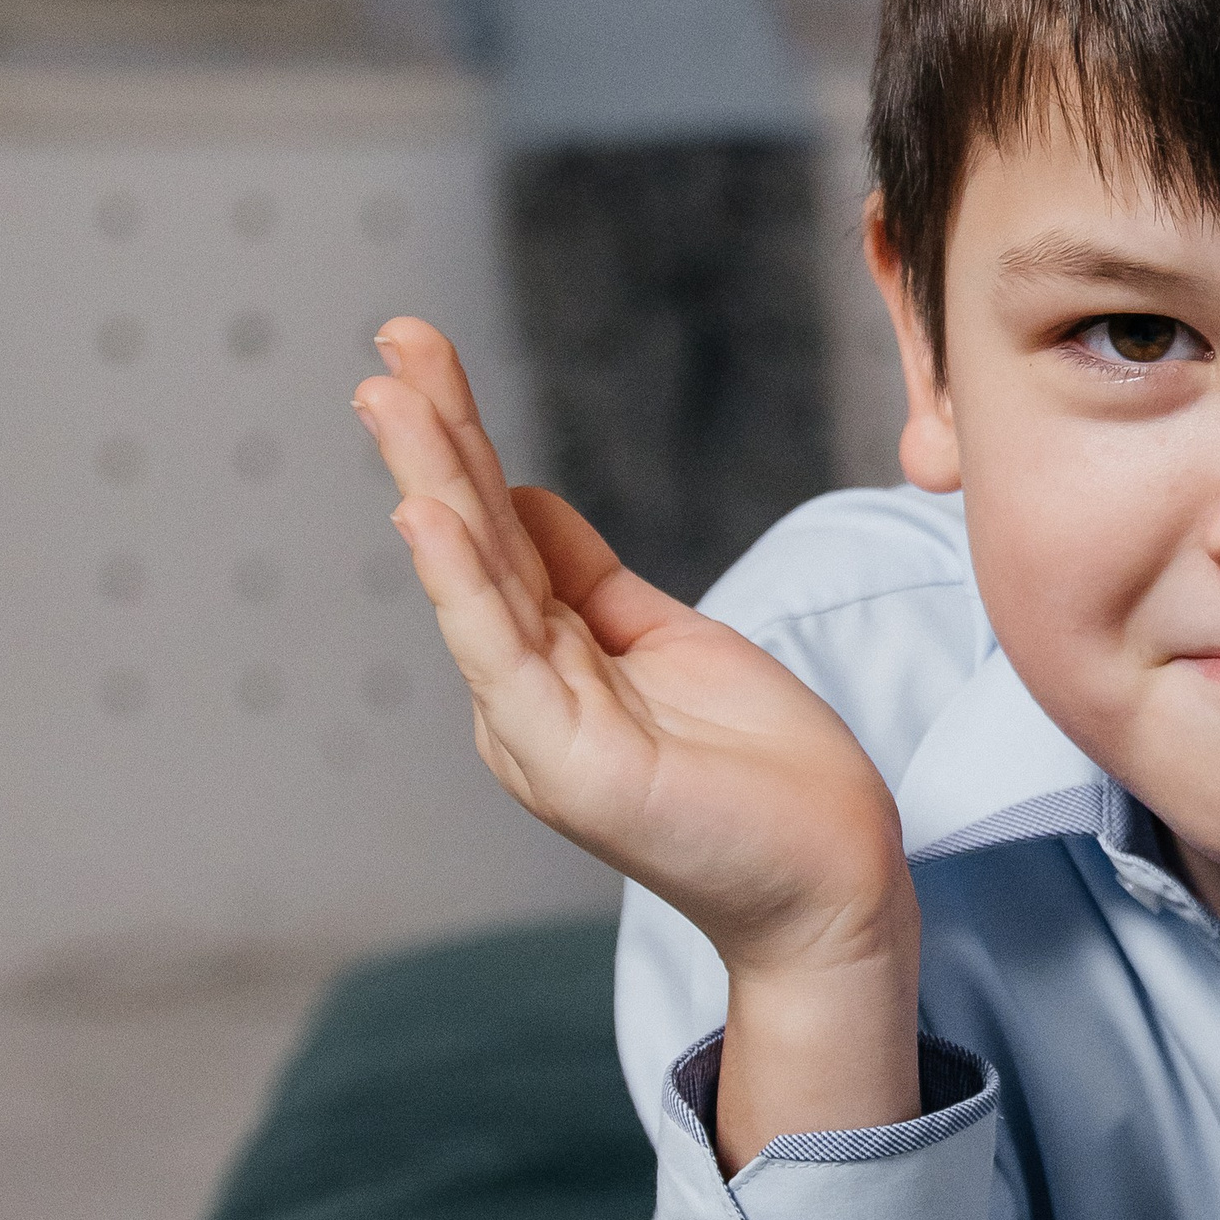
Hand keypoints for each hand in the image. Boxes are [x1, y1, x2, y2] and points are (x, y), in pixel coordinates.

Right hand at [353, 320, 919, 1159]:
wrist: (831, 880)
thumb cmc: (761, 773)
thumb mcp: (666, 643)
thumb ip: (587, 580)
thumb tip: (522, 498)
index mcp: (548, 663)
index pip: (497, 531)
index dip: (462, 440)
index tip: (422, 353)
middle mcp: (525, 694)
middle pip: (474, 543)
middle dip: (431, 437)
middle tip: (390, 340)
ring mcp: (539, 730)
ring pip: (474, 583)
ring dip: (429, 483)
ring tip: (389, 396)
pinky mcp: (570, 763)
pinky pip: (505, 656)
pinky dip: (463, 581)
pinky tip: (428, 513)